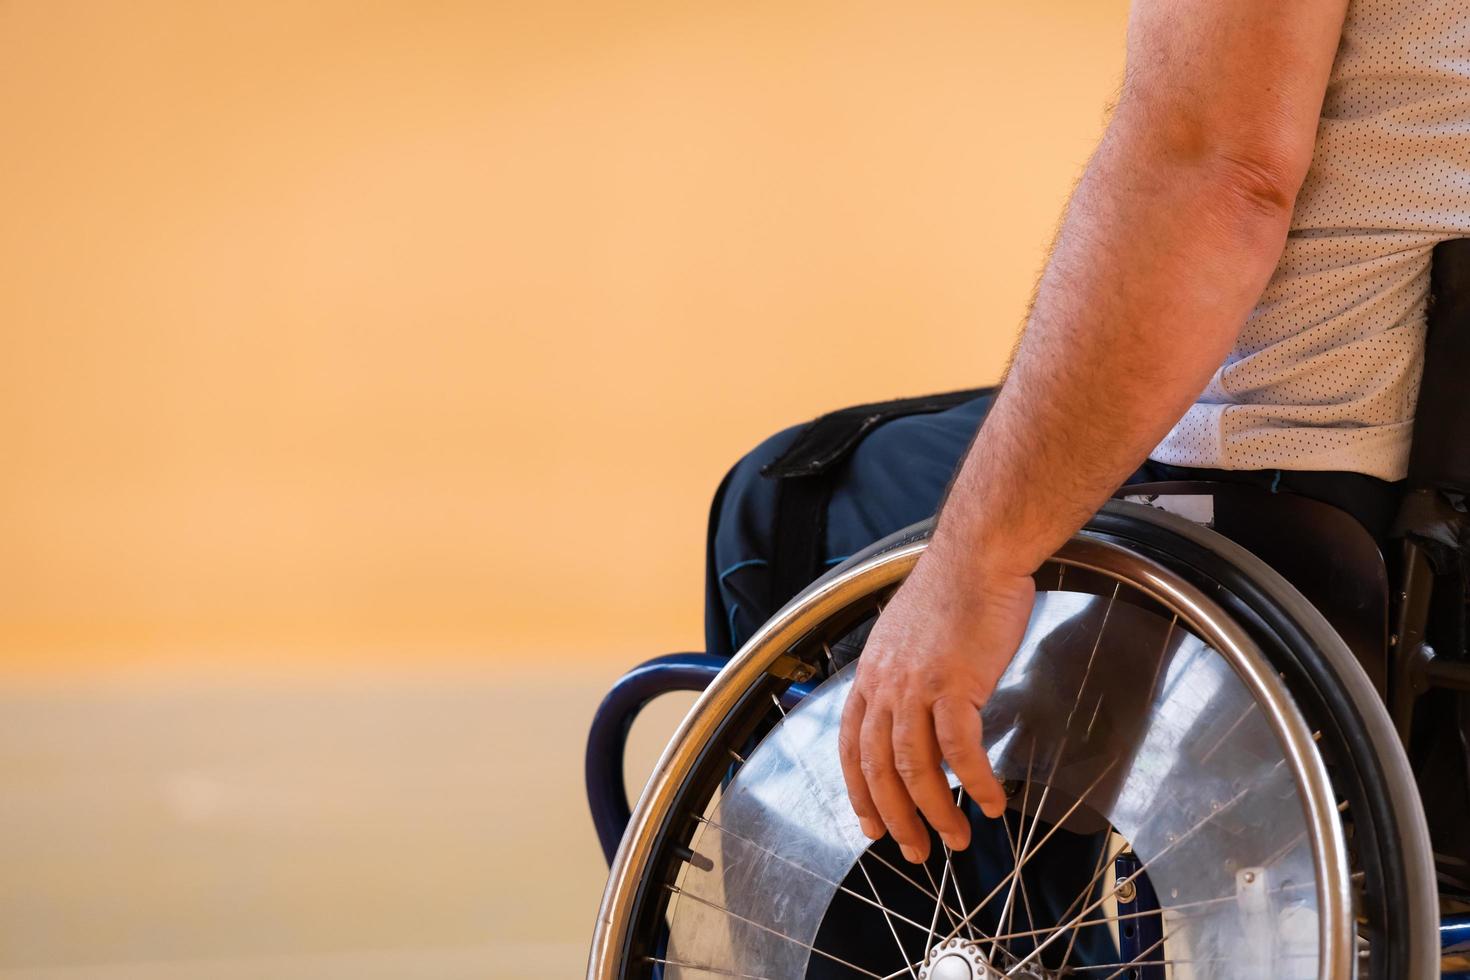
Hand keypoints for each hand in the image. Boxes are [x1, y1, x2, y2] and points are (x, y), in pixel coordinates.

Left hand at [837, 538, 1033, 862]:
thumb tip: (913, 713)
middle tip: (917, 851)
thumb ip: (903, 677)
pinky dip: (976, 783)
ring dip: (938, 811)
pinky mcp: (955, 684)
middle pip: (879, 768)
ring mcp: (916, 685)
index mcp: (870, 674)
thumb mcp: (908, 636)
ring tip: (958, 839)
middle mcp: (884, 683)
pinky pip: (961, 750)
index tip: (872, 826)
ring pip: (916, 768)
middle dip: (896, 818)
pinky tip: (992, 802)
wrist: (978, 555)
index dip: (859, 792)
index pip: (851, 746)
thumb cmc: (953, 591)